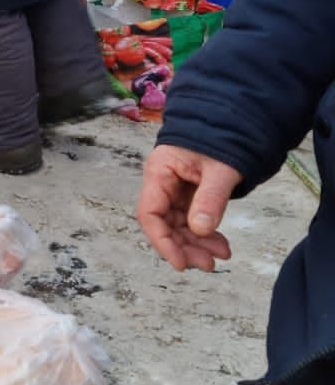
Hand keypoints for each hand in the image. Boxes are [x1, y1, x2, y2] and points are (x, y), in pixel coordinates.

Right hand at [137, 145, 242, 271]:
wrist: (233, 119)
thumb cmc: (222, 136)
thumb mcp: (220, 168)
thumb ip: (210, 198)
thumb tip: (201, 229)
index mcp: (160, 172)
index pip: (151, 214)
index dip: (163, 241)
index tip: (180, 262)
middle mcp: (162, 183)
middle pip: (164, 224)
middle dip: (185, 247)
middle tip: (208, 264)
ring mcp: (175, 189)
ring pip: (179, 225)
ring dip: (197, 244)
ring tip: (221, 255)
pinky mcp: (189, 193)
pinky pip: (192, 219)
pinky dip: (205, 234)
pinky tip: (220, 244)